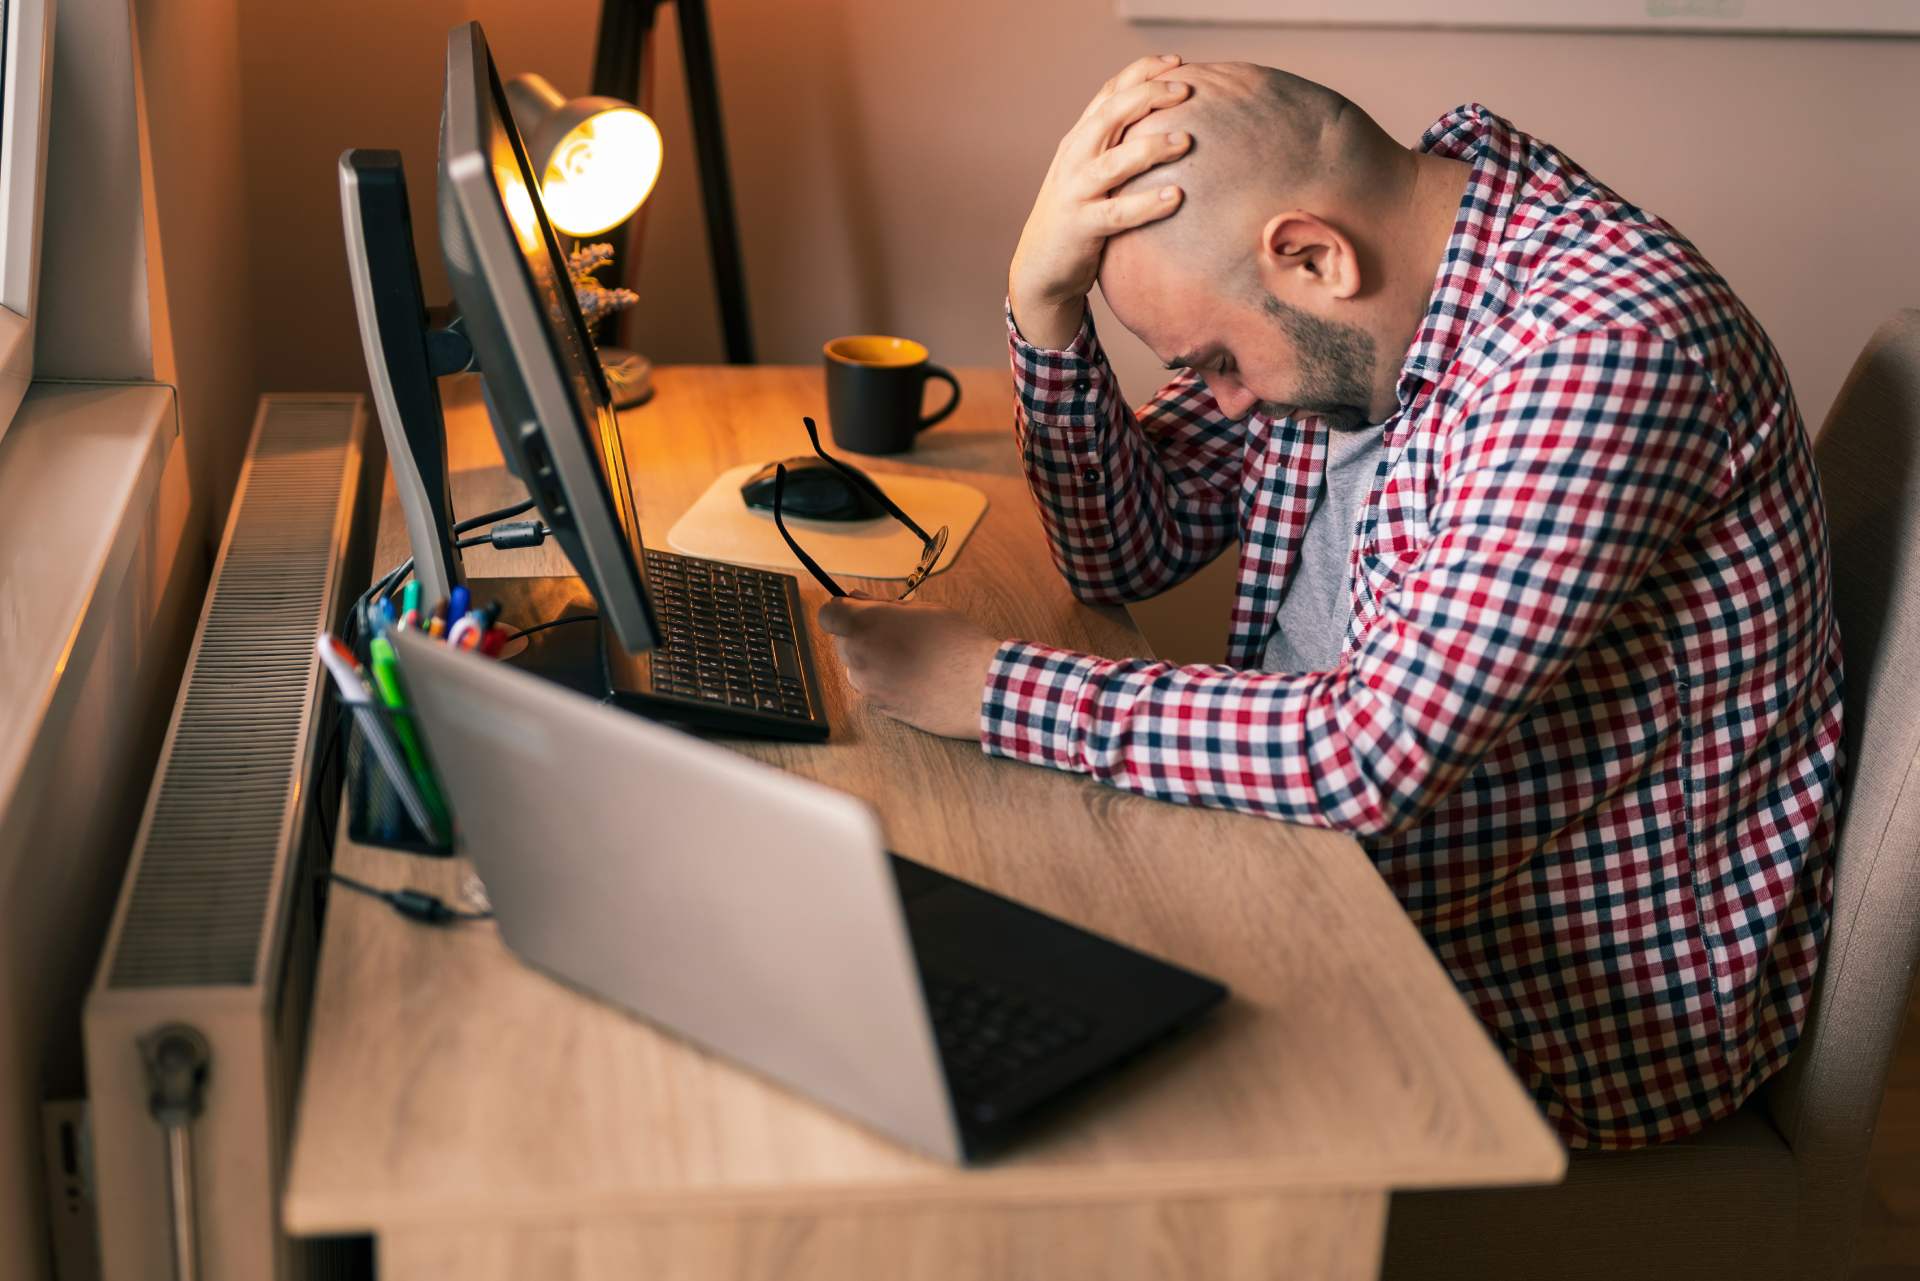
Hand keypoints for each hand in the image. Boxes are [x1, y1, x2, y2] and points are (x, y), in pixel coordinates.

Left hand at [817, 596, 1005, 739]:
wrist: (980, 686)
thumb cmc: (956, 642)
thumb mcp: (922, 609)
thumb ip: (883, 605)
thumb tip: (858, 600)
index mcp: (865, 625)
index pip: (827, 615)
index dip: (841, 611)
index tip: (856, 611)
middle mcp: (859, 657)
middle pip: (842, 642)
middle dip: (860, 635)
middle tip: (895, 632)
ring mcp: (868, 686)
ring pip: (857, 668)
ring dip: (872, 660)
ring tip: (909, 657)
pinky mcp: (881, 707)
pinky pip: (873, 688)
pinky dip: (885, 681)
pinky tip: (914, 677)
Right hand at [1008, 54, 1193, 348]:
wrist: (1040, 267)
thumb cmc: (1079, 216)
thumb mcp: (1094, 173)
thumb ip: (1121, 147)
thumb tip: (1174, 125)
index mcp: (1080, 139)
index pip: (1110, 93)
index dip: (1142, 72)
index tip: (1177, 62)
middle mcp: (1074, 158)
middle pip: (1110, 114)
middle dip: (1148, 96)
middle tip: (1186, 91)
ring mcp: (1074, 192)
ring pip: (1113, 161)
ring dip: (1150, 147)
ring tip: (1185, 140)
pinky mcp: (1080, 226)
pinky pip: (1117, 213)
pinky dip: (1146, 204)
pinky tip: (1175, 197)